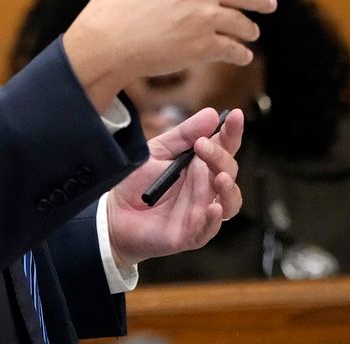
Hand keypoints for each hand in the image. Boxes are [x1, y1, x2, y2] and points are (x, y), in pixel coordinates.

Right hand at [63, 0, 282, 109]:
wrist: (105, 42)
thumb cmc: (112, 0)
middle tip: (270, 4)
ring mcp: (204, 19)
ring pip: (242, 23)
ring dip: (250, 29)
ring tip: (251, 32)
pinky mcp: (202, 47)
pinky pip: (233, 50)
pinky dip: (240, 53)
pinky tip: (242, 56)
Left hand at [106, 107, 243, 267]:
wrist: (114, 214)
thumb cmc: (138, 182)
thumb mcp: (158, 151)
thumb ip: (183, 134)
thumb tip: (210, 114)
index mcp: (201, 165)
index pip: (225, 147)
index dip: (232, 132)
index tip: (235, 115)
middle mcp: (207, 187)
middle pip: (228, 171)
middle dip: (220, 157)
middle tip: (202, 145)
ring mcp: (202, 211)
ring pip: (230, 202)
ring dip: (229, 189)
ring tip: (220, 177)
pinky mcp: (191, 234)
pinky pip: (209, 229)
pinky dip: (214, 219)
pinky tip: (213, 208)